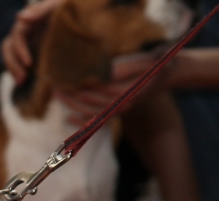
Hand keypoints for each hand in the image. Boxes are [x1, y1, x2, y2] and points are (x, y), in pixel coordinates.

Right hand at [1, 0, 64, 84]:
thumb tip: (19, 17)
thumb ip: (39, 11)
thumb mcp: (55, 7)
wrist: (79, 16)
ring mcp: (26, 41)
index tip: (29, 64)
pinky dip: (19, 71)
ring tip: (21, 82)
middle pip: (9, 47)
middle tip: (23, 79)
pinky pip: (18, 62)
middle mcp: (24, 30)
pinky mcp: (30, 51)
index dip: (20, 50)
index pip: (17, 36)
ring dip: (13, 69)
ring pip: (10, 56)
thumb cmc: (68, 9)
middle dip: (13, 64)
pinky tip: (25, 82)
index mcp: (29, 20)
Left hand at [56, 52, 171, 123]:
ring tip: (57, 94)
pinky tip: (68, 118)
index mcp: (129, 92)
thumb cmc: (152, 64)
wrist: (164, 75)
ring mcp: (120, 112)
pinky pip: (97, 121)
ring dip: (72, 105)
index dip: (82, 83)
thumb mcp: (143, 61)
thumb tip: (106, 74)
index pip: (99, 90)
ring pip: (91, 113)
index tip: (65, 76)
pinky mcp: (116, 113)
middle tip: (55, 84)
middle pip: (92, 102)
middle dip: (72, 94)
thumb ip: (126, 68)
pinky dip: (82, 121)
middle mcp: (124, 106)